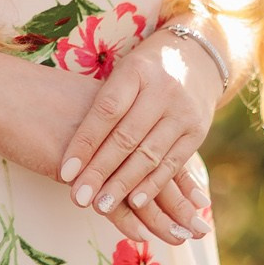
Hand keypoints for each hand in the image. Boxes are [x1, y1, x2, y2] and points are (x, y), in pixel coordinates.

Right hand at [0, 54, 214, 247]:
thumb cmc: (20, 99)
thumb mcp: (65, 110)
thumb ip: (89, 127)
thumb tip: (96, 144)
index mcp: (118, 114)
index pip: (155, 147)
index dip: (177, 175)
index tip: (198, 196)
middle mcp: (118, 129)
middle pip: (158, 168)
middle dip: (181, 200)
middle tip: (202, 224)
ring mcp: (101, 149)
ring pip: (142, 187)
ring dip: (165, 216)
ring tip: (184, 237)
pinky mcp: (81, 168)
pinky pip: (111, 200)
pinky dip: (128, 219)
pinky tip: (141, 238)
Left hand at [55, 26, 219, 238]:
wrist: (197, 58)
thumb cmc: (143, 70)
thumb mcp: (121, 72)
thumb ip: (101, 104)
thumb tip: (69, 149)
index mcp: (136, 71)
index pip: (106, 111)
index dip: (85, 143)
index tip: (65, 172)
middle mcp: (163, 90)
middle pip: (126, 137)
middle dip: (100, 171)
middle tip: (79, 197)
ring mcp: (183, 112)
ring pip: (149, 154)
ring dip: (124, 184)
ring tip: (102, 206)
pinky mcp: (197, 132)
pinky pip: (173, 164)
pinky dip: (153, 185)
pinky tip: (135, 203)